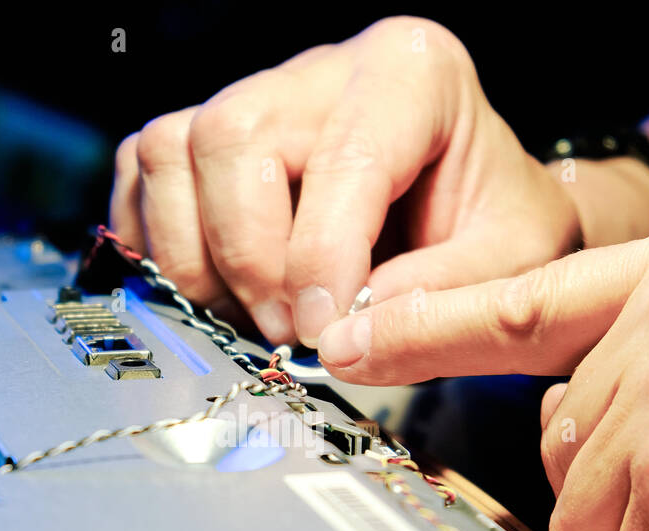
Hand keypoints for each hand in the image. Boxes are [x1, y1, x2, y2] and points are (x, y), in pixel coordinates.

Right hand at [110, 17, 580, 345]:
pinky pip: (142, 172)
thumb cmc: (492, 225)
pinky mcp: (209, 136)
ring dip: (195, 256)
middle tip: (287, 329)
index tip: (321, 331)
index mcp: (414, 74)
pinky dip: (159, 243)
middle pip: (233, 136)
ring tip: (252, 315)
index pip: (345, 157)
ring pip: (172, 149)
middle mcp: (325, 70)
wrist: (473, 212)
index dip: (321, 258)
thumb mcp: (506, 266)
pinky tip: (211, 289)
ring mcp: (258, 96)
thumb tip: (336, 342)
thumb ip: (434, 304)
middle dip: (249, 255)